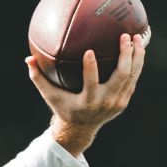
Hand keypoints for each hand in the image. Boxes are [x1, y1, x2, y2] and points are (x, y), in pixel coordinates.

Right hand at [26, 32, 146, 156]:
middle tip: (124, 37)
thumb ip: (38, 78)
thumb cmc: (63, 107)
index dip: (91, 68)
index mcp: (87, 101)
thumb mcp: (49, 96)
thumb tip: (27, 59)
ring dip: (137, 56)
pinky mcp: (124, 100)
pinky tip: (138, 47)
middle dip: (125, 55)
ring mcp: (117, 102)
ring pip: (132, 76)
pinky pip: (133, 78)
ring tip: (138, 37)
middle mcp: (105, 102)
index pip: (91, 83)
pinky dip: (137, 63)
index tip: (90, 51)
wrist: (80, 129)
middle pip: (120, 76)